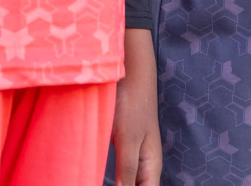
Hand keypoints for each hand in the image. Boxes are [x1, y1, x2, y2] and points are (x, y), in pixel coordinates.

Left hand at [110, 29, 160, 184]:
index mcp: (151, 166)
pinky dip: (115, 182)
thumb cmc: (132, 106)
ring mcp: (134, 156)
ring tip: (100, 181)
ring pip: (129, 184)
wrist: (131, 75)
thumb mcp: (128, 140)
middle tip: (100, 181)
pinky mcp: (123, 147)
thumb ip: (127, 170)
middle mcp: (145, 165)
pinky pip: (121, 173)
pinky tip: (99, 180)